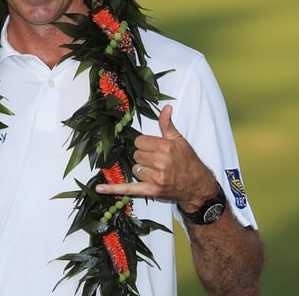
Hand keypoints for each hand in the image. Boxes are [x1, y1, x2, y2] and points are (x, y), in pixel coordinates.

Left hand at [96, 105, 216, 210]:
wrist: (198, 186)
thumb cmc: (189, 162)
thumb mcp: (180, 141)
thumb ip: (167, 125)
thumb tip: (166, 107)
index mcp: (166, 147)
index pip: (140, 141)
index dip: (144, 144)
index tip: (152, 148)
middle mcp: (160, 162)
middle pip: (136, 155)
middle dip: (143, 157)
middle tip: (156, 161)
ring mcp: (156, 178)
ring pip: (135, 169)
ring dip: (141, 170)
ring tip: (155, 172)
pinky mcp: (151, 191)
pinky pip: (128, 189)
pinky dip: (113, 189)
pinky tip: (100, 188)